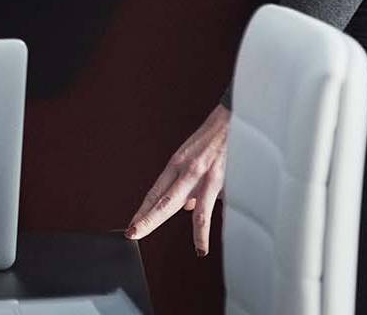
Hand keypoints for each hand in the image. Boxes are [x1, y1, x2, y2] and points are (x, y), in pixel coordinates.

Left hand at [126, 103, 230, 254]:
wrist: (233, 119)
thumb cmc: (214, 138)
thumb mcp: (194, 158)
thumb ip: (189, 184)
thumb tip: (188, 207)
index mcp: (176, 164)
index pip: (155, 192)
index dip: (143, 210)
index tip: (133, 225)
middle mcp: (186, 170)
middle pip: (163, 201)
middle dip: (147, 219)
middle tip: (133, 233)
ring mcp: (204, 175)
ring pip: (189, 209)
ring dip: (187, 231)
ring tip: (190, 247)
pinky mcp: (221, 179)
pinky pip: (212, 210)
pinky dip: (206, 230)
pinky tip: (203, 244)